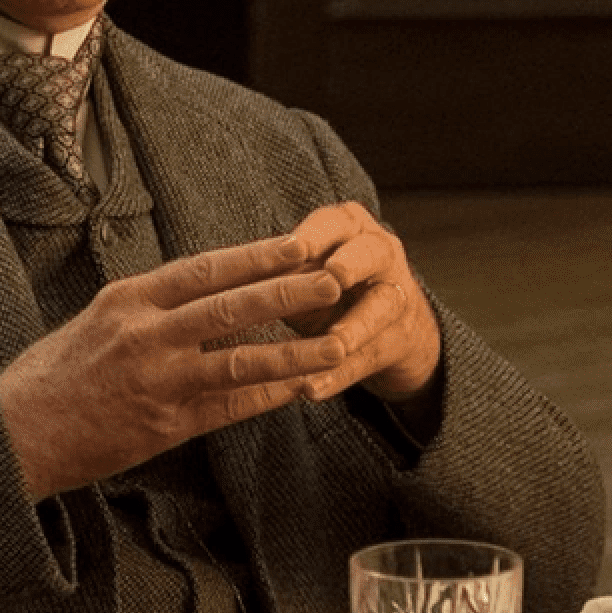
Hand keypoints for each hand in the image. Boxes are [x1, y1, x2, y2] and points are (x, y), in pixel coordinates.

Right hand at [0, 234, 355, 499]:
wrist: (18, 432)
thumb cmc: (55, 374)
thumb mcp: (98, 321)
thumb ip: (150, 307)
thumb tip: (205, 291)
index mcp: (128, 300)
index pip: (203, 269)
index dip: (254, 256)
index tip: (295, 244)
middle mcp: (145, 334)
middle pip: (229, 307)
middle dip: (286, 293)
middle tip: (333, 279)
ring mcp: (157, 381)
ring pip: (239, 361)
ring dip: (294, 351)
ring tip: (338, 343)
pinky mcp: (165, 425)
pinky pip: (230, 408)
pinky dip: (269, 396)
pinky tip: (303, 389)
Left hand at [281, 202, 441, 404]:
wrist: (389, 325)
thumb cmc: (327, 287)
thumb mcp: (303, 270)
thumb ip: (275, 269)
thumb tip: (213, 280)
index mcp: (350, 228)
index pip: (335, 222)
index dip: (315, 235)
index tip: (292, 248)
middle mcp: (380, 254)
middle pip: (373, 253)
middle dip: (352, 263)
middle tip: (334, 277)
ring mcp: (396, 297)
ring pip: (381, 307)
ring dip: (356, 327)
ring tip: (336, 345)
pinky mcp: (398, 341)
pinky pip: (369, 358)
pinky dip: (341, 375)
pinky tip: (314, 390)